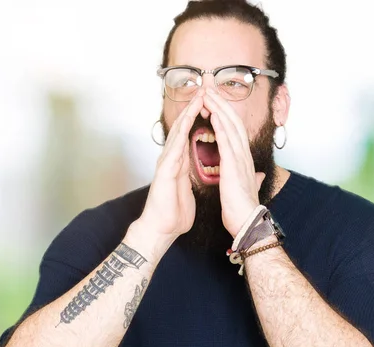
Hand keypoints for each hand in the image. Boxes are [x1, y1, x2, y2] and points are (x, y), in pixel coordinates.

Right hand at [138, 92, 203, 246]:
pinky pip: (173, 148)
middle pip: (183, 128)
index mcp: (180, 162)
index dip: (200, 118)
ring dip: (187, 115)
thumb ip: (195, 177)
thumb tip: (202, 172)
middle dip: (194, 109)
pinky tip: (186, 123)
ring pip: (177, 133)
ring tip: (197, 98)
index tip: (211, 103)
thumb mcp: (191, 189)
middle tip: (204, 90)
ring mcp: (167, 163)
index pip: (190, 134)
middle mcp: (172, 158)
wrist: (162, 229)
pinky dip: (180, 134)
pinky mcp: (164, 172)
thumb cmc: (175, 212)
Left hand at [204, 87, 265, 237]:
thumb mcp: (249, 188)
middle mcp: (244, 155)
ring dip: (220, 109)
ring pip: (231, 127)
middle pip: (234, 122)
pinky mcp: (233, 166)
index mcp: (244, 159)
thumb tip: (259, 176)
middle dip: (222, 104)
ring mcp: (240, 159)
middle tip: (210, 89)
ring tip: (209, 94)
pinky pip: (226, 141)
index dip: (227, 114)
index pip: (236, 130)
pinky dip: (220, 126)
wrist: (247, 221)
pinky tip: (213, 114)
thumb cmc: (244, 208)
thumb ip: (254, 179)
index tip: (216, 101)